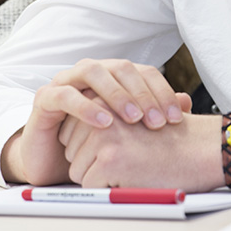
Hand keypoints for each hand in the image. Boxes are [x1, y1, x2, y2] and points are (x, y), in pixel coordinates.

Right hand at [0, 59, 186, 184]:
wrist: (53, 162)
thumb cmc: (93, 144)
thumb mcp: (128, 133)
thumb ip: (153, 115)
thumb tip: (186, 103)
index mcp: (113, 76)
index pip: (143, 72)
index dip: (161, 92)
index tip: (176, 118)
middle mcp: (90, 72)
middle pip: (121, 68)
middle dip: (143, 94)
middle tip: (158, 121)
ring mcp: (66, 81)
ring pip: (93, 72)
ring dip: (116, 94)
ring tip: (134, 118)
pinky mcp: (45, 98)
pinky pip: (65, 95)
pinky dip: (85, 106)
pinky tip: (103, 123)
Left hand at [59, 105, 221, 190]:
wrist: (201, 149)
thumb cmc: (173, 137)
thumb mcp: (137, 112)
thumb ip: (109, 113)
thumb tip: (77, 124)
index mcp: (104, 100)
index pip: (70, 130)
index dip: (88, 147)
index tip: (112, 150)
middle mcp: (100, 114)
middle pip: (71, 151)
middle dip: (90, 163)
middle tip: (123, 159)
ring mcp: (103, 137)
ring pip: (77, 171)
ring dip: (98, 177)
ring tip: (129, 167)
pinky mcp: (109, 160)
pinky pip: (89, 186)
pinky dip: (106, 190)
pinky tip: (130, 178)